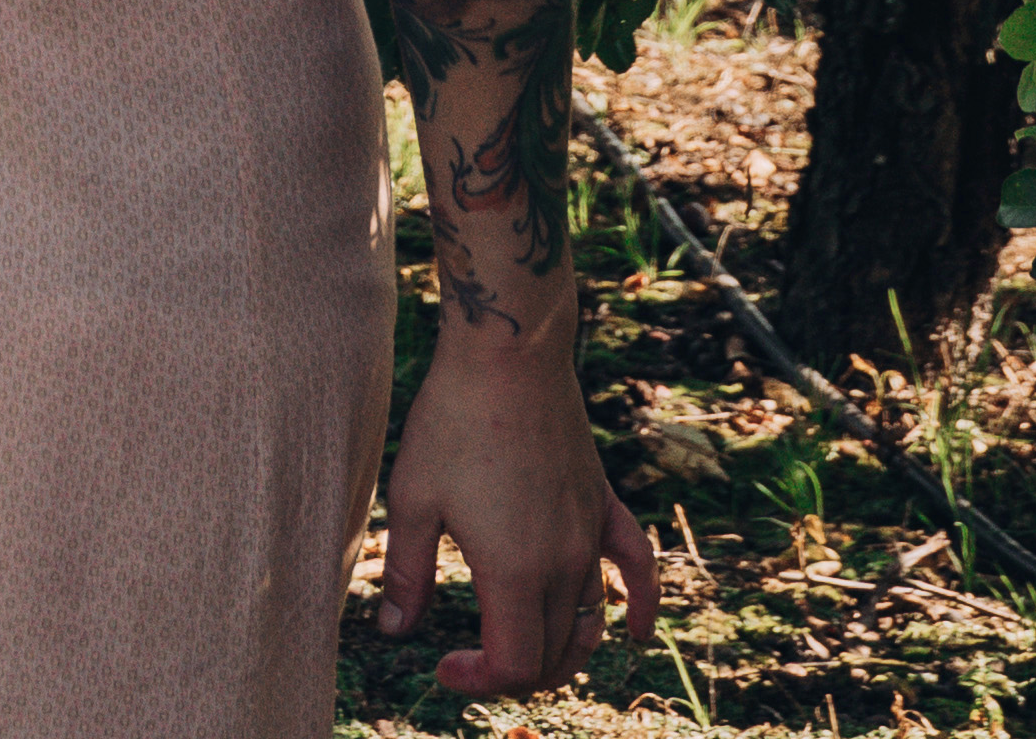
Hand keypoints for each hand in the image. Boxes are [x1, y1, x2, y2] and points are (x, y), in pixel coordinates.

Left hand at [379, 341, 664, 699]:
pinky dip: (641, 605)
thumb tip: (393, 631)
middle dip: (516, 673)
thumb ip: (405, 574)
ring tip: (527, 655)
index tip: (443, 664)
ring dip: (564, 650)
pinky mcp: (602, 502)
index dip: (480, 681)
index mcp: (514, 571)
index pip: (516, 665)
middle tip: (473, 661)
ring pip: (590, 620)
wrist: (507, 354)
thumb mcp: (412, 500)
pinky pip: (636, 566)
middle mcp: (563, 561)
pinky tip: (636, 632)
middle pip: (555, 652)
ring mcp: (589, 532)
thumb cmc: (452, 421)